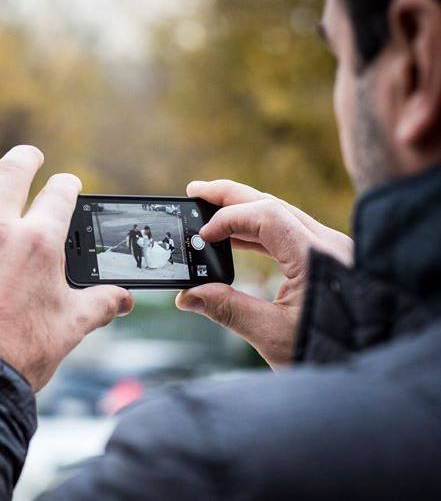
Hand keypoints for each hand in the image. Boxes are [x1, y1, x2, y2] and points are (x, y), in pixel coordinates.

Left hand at [0, 130, 133, 389]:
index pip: (60, 195)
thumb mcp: (71, 326)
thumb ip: (100, 304)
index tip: (68, 186)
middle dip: (27, 158)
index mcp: (39, 242)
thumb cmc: (20, 351)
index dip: (67, 185)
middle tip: (31, 157)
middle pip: (14, 172)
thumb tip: (125, 299)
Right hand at [175, 180, 352, 369]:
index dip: (230, 219)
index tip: (203, 235)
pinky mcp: (328, 260)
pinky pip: (289, 233)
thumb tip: (188, 296)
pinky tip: (236, 238)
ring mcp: (330, 250)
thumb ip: (227, 309)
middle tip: (196, 191)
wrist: (370, 367)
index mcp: (317, 256)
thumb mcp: (272, 335)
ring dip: (243, 211)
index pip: (267, 216)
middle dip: (232, 196)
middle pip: (273, 204)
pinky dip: (258, 231)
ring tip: (209, 209)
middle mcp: (328, 244)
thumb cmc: (329, 354)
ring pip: (281, 215)